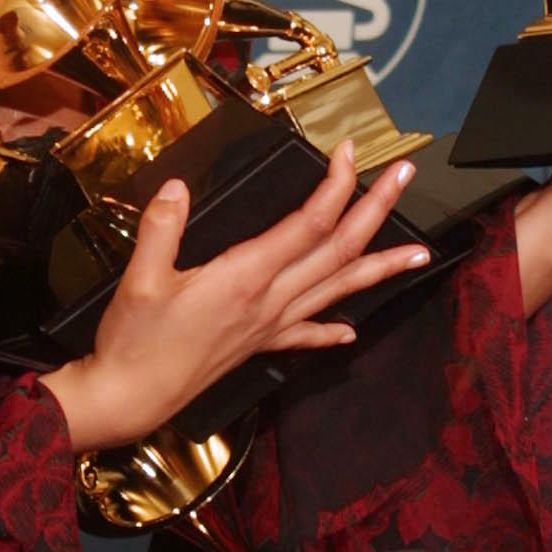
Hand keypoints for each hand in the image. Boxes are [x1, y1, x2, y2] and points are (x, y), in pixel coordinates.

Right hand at [42, 142, 430, 450]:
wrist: (129, 399)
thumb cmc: (134, 341)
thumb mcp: (140, 277)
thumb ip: (162, 228)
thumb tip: (178, 186)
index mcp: (245, 277)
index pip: (308, 223)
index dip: (334, 185)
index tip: (347, 151)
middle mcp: (269, 301)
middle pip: (338, 250)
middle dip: (377, 210)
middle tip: (406, 176)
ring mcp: (269, 327)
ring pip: (338, 290)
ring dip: (381, 268)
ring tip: (422, 253)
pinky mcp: (258, 346)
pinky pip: (306, 335)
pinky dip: (332, 328)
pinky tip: (352, 330)